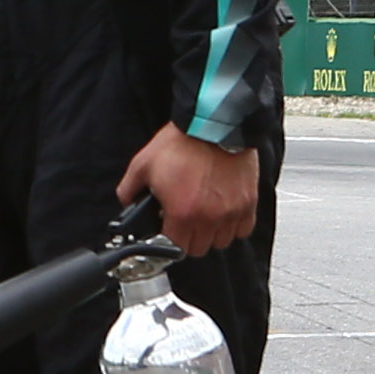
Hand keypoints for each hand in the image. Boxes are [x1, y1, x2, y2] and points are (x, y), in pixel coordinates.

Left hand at [119, 124, 260, 254]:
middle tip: (185, 222)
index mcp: (181, 212)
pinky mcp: (248, 202)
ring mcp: (231, 211)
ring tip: (205, 216)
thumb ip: (129, 189)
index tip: (168, 232)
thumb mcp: (143, 164)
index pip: (175, 248)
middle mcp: (208, 217)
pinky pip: (244, 229)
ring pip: (222, 241)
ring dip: (212, 233)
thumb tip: (126, 201)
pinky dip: (234, 225)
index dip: (168, 241)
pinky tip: (224, 212)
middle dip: (189, 238)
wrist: (213, 124)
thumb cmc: (182, 142)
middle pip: (199, 248)